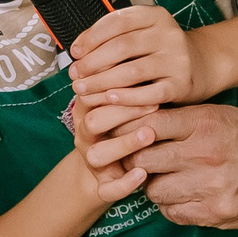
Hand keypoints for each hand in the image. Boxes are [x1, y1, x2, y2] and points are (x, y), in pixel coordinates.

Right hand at [69, 85, 155, 211]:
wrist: (106, 168)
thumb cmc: (123, 123)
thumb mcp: (122, 100)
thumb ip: (128, 81)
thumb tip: (146, 47)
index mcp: (86, 109)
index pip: (92, 93)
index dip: (114, 84)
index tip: (141, 76)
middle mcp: (85, 134)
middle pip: (93, 121)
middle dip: (122, 113)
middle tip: (152, 105)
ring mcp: (91, 160)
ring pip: (97, 154)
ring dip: (124, 144)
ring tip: (149, 135)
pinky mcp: (100, 186)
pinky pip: (107, 189)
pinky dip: (124, 184)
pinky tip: (142, 175)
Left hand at [70, 7, 210, 131]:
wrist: (203, 65)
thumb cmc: (161, 50)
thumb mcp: (143, 33)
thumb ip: (115, 36)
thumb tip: (77, 50)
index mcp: (155, 15)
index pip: (117, 21)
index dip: (91, 36)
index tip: (74, 52)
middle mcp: (168, 34)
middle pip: (121, 46)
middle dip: (92, 62)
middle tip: (74, 75)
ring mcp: (177, 59)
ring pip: (132, 71)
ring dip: (102, 82)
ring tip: (83, 89)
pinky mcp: (181, 83)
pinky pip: (149, 93)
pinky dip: (126, 97)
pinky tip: (109, 99)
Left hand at [125, 105, 237, 229]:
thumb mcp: (216, 115)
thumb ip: (179, 120)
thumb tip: (136, 125)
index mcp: (203, 123)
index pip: (148, 126)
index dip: (131, 133)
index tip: (129, 138)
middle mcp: (203, 154)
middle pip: (143, 160)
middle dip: (138, 161)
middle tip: (144, 162)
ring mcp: (208, 186)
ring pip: (153, 191)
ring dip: (156, 187)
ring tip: (168, 180)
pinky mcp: (213, 212)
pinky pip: (172, 213)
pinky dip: (172, 206)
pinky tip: (183, 196)